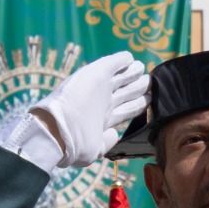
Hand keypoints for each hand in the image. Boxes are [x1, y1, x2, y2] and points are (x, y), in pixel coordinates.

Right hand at [31, 51, 148, 167]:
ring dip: (133, 72)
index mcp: (104, 118)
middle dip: (139, 86)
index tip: (150, 98)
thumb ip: (107, 142)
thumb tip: (115, 133)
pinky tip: (129, 57)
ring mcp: (101, 87)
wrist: (58, 130)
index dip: (139, 103)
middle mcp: (104, 102)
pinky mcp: (96, 73)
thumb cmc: (75, 144)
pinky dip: (122, 60)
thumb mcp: (95, 150)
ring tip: (142, 68)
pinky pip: (113, 63)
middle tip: (149, 80)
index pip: (127, 109)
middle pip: (127, 92)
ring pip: (123, 77)